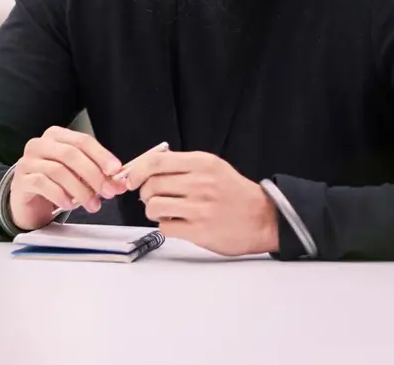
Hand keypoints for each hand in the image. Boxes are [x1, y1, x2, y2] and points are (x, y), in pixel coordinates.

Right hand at [8, 127, 126, 231]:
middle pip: (71, 154)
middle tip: (108, 192)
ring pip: (58, 170)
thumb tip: (119, 183)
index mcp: (56, 136)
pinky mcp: (21, 180)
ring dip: (80, 190)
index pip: (82, 140)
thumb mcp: (78, 176)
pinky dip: (60, 195)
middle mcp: (40, 144)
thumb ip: (97, 176)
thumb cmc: (55, 184)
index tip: (116, 170)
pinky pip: (43, 184)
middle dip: (93, 174)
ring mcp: (28, 161)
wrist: (28, 202)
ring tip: (93, 205)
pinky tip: (70, 205)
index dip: (101, 155)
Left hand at [123, 151, 278, 256]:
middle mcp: (200, 183)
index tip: (130, 179)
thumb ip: (182, 165)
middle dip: (144, 193)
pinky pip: (165, 227)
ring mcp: (200, 208)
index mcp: (202, 164)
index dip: (136, 171)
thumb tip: (145, 167)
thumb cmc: (235, 193)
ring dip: (152, 211)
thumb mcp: (213, 167)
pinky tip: (177, 224)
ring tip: (164, 212)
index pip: (155, 162)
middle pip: (151, 185)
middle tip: (153, 198)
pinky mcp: (199, 230)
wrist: (263, 218)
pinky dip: (165, 226)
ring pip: (153, 206)